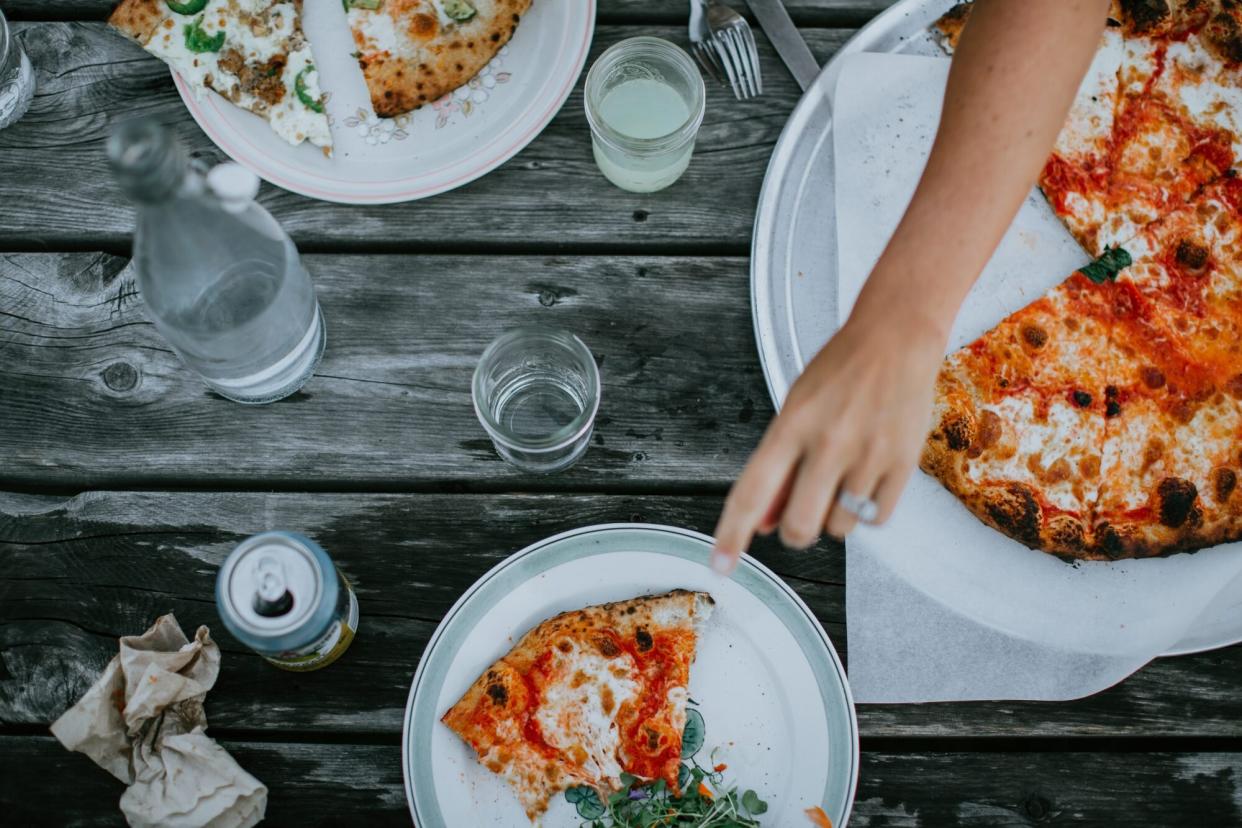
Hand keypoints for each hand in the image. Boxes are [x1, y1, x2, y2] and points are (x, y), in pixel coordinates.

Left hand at [711, 306, 945, 572]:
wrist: (895, 339)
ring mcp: (867, 455)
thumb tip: (763, 524)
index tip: (721, 566)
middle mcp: (827, 443)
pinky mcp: (902, 463)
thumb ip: (778, 470)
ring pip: (839, 528)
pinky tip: (868, 478)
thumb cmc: (838, 373)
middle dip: (796, 532)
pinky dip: (869, 511)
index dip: (732, 535)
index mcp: (791, 426)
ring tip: (844, 476)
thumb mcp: (795, 411)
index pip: (752, 493)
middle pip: (799, 526)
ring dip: (836, 516)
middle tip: (803, 512)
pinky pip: (876, 519)